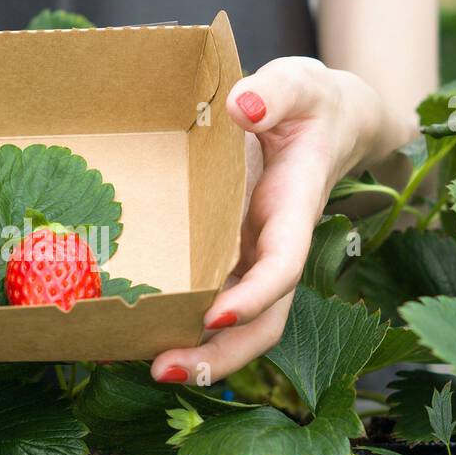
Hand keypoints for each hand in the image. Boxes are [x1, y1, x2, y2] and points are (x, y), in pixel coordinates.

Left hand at [150, 57, 383, 383]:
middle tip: (166, 369)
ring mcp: (252, 261)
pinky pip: (209, 304)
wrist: (320, 122)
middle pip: (263, 321)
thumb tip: (244, 105)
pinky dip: (180, 329)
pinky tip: (134, 340)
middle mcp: (274, 248)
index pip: (283, 264)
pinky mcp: (228, 260)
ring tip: (148, 370)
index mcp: (294, 210)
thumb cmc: (306, 105)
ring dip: (199, 357)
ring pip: (237, 328)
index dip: (255, 295)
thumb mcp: (298, 84)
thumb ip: (275, 91)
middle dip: (221, 355)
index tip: (217, 316)